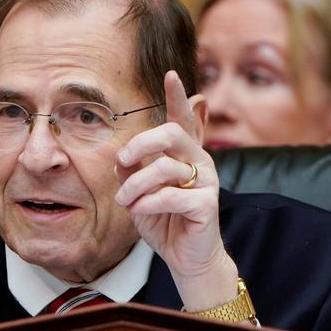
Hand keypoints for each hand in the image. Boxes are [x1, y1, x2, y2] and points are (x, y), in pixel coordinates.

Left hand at [114, 71, 238, 310]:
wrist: (184, 257)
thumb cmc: (163, 219)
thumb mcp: (139, 192)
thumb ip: (133, 170)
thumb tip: (122, 158)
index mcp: (184, 154)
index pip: (183, 119)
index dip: (176, 96)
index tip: (170, 74)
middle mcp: (199, 161)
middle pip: (171, 134)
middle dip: (140, 144)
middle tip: (122, 161)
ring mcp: (207, 181)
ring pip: (164, 167)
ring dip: (135, 186)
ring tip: (125, 200)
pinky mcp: (207, 204)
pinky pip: (170, 196)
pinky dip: (148, 204)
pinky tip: (142, 211)